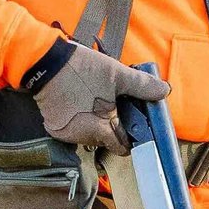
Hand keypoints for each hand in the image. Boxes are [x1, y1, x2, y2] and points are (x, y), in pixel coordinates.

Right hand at [30, 40, 168, 151]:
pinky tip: (82, 101)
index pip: (121, 147)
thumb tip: (164, 91)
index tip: (135, 126)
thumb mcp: (116, 74)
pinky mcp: (53, 126)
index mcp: (98, 129)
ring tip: (97, 100)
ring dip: (96, 122)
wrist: (44, 61)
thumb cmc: (82, 69)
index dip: (131, 137)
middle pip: (105, 139)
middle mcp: (80, 137)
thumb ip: (142, 86)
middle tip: (115, 104)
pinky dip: (80, 118)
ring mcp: (65, 133)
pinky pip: (74, 128)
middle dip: (112, 125)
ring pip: (90, 133)